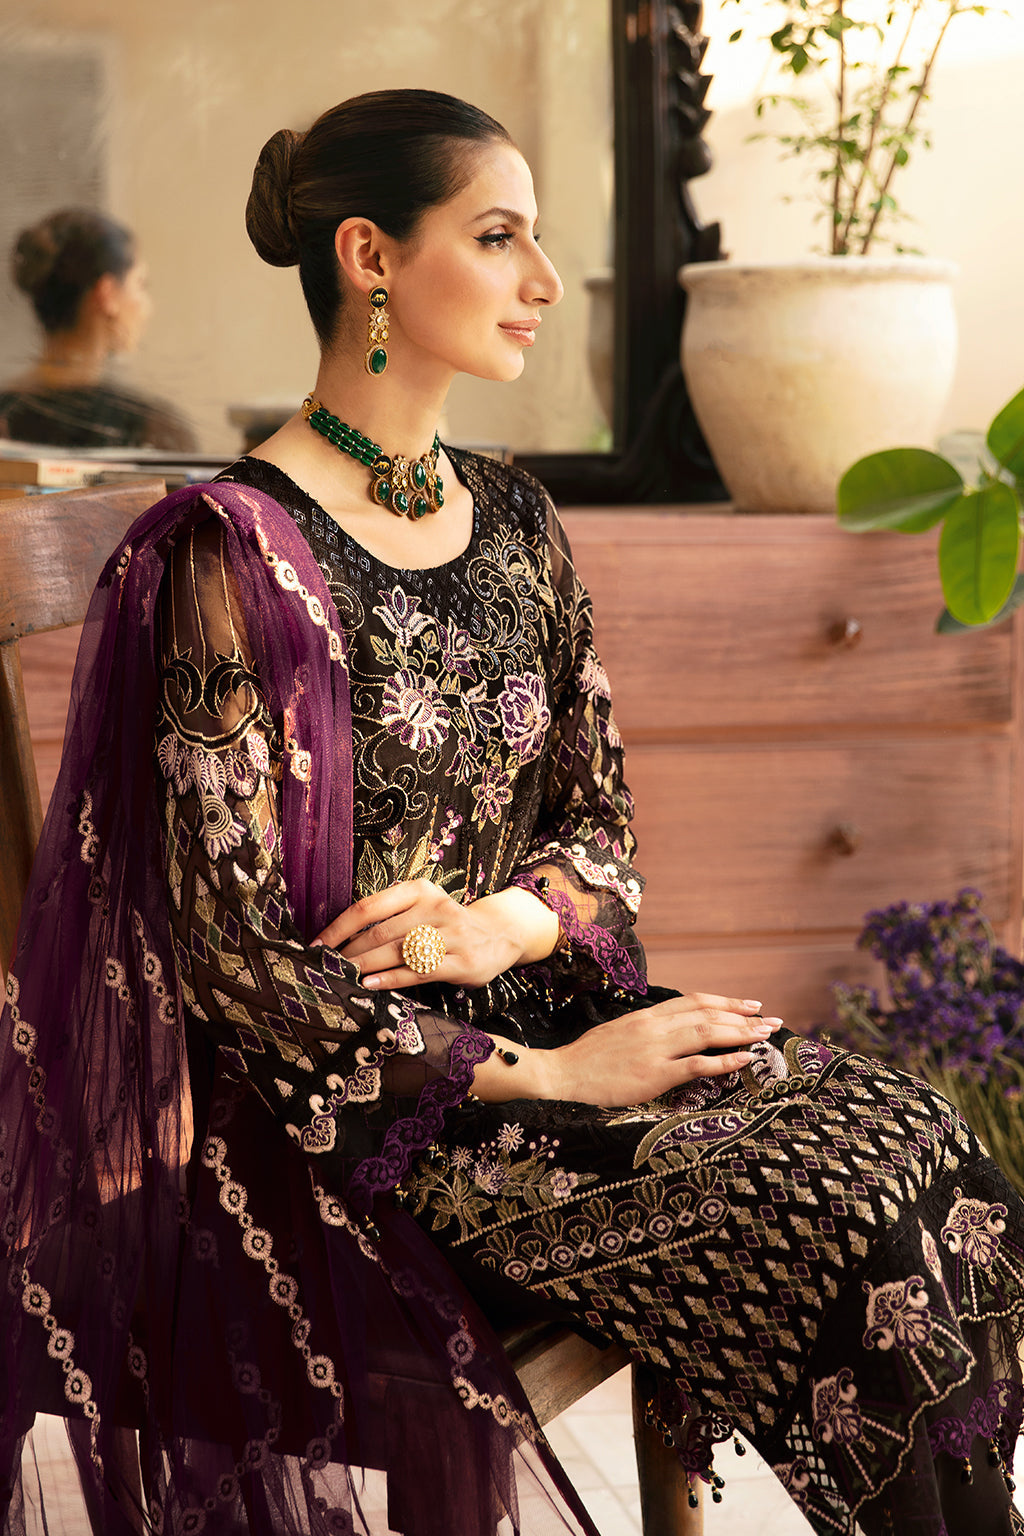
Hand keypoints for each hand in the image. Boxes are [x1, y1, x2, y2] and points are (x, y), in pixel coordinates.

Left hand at [311, 879, 558, 988]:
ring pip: (396, 952)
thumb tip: (339, 940)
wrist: (499, 935)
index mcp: (418, 889)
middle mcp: (435, 907)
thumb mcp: (421, 907)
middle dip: (347, 954)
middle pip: (379, 933)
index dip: (337, 929)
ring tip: (341, 979)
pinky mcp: (461, 962)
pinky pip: (418, 971)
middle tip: (325, 970)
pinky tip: (371, 985)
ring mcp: (451, 935)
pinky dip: (391, 979)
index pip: (368, 907)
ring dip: (364, 967)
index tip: (316, 946)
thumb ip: (389, 917)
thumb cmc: (446, 924)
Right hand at [472, 994, 780, 1105]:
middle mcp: (654, 1027)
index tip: (748, 1005)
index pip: (693, 1002)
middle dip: (743, 1015)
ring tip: (765, 1035)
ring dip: (741, 1033)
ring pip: (707, 1033)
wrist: (559, 1076)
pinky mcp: (654, 1074)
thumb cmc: (585, 1061)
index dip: (724, 1002)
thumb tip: (669, 1032)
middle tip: (771, 1018)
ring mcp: (655, 1049)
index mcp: (645, 1016)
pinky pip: (696, 1065)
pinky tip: (743, 1060)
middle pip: (707, 1013)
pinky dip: (723, 1061)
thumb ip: (644, 1031)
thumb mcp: (618, 1034)